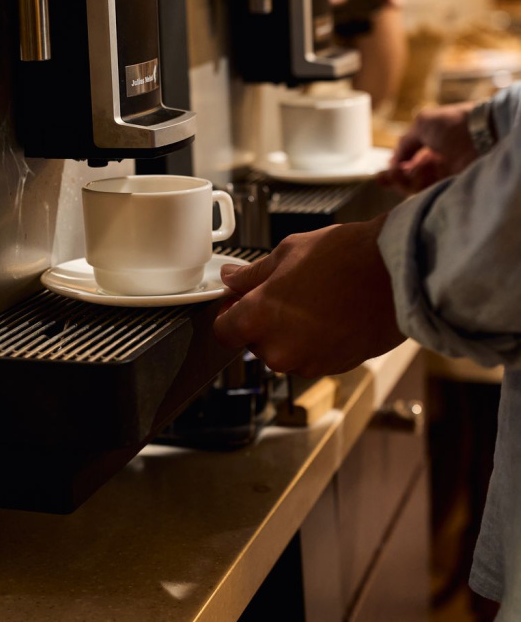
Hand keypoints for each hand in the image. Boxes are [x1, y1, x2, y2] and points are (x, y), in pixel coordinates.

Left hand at [213, 218, 403, 377]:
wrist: (397, 274)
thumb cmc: (346, 258)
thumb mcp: (288, 252)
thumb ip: (253, 273)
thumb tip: (232, 278)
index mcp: (259, 319)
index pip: (223, 331)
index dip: (229, 313)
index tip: (238, 299)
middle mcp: (279, 349)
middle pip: (254, 341)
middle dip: (262, 319)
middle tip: (283, 291)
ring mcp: (308, 363)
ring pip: (284, 351)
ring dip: (289, 331)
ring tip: (313, 299)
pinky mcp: (334, 368)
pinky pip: (311, 356)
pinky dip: (314, 340)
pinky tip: (330, 314)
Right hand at [377, 101, 480, 194]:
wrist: (480, 133)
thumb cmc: (453, 123)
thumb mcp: (422, 124)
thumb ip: (405, 143)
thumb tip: (393, 160)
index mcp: (431, 144)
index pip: (408, 160)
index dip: (395, 166)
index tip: (383, 171)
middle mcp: (436, 161)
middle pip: (409, 176)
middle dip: (394, 177)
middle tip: (383, 177)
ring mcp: (442, 174)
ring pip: (414, 185)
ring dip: (401, 181)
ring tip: (396, 174)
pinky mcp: (447, 185)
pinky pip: (424, 191)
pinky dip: (412, 186)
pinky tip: (408, 176)